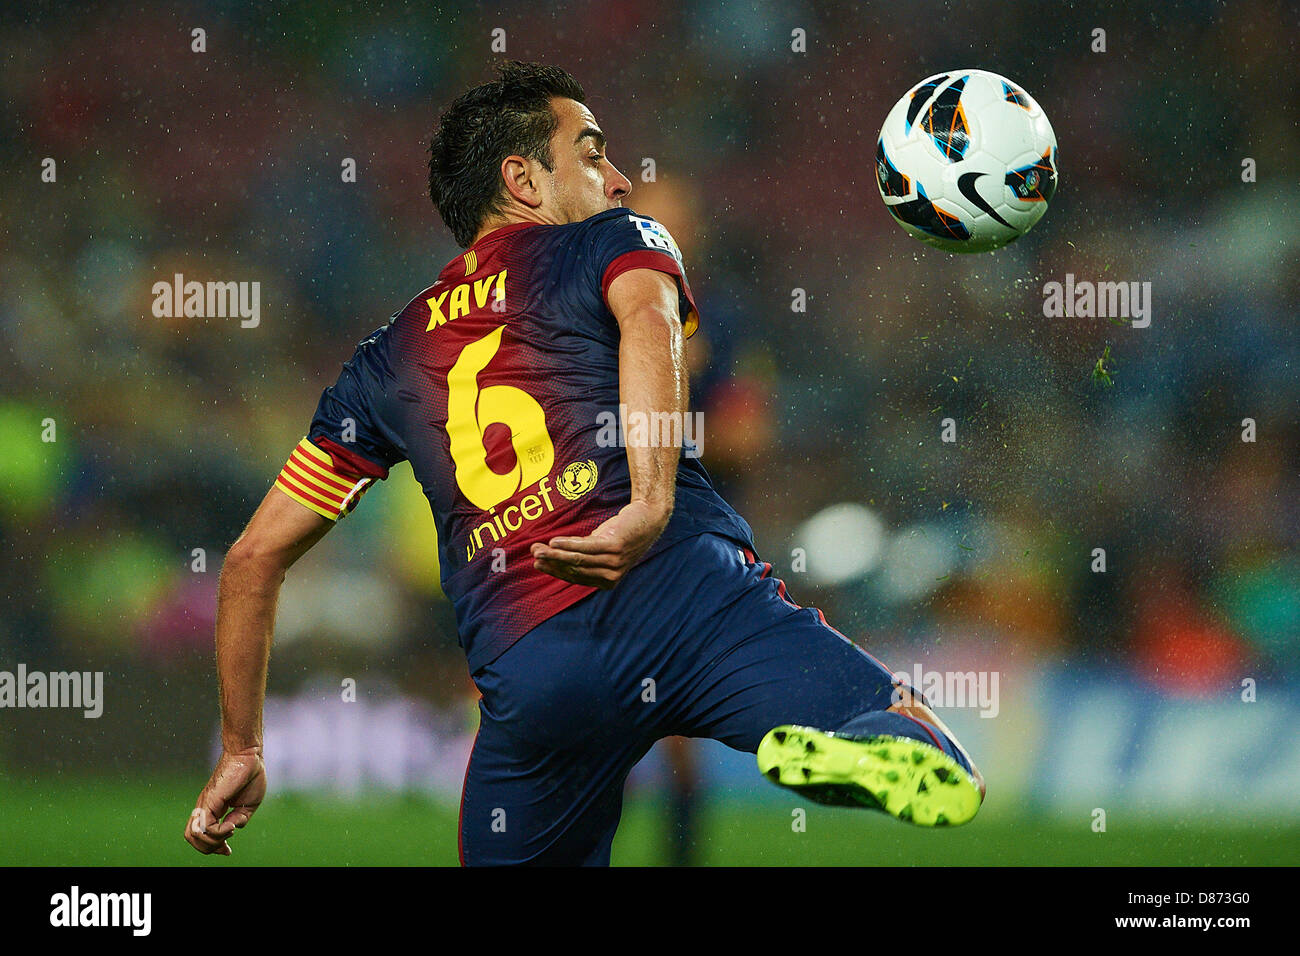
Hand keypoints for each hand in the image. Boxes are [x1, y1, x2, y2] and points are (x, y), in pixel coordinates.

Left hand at [184, 750, 266, 855]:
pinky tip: (231, 825)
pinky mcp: (209, 802)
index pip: (202, 833)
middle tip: (226, 849)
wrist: (249, 757)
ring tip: (230, 832)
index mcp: (213, 808)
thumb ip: (238, 819)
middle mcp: (204, 807)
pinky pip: (205, 827)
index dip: (214, 847)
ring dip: (212, 843)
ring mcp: (205, 805)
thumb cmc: (250, 776)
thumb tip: (230, 829)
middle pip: (192, 837)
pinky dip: (218, 833)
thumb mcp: (248, 806)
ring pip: (194, 835)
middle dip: (209, 849)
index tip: (227, 851)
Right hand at [531, 499, 670, 589]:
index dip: (555, 571)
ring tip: (538, 549)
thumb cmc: (622, 534)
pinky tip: (555, 542)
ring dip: (555, 554)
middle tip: (533, 555)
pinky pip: (586, 547)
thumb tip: (553, 556)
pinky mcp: (614, 546)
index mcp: (607, 582)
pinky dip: (568, 545)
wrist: (648, 518)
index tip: (537, 564)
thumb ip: (583, 556)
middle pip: (574, 569)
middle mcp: (611, 575)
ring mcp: (613, 561)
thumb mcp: (602, 549)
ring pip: (578, 560)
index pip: (575, 577)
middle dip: (551, 562)